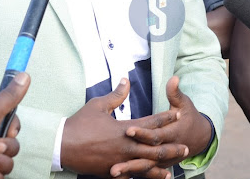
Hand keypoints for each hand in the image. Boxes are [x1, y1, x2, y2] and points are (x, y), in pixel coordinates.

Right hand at [61, 78, 188, 177]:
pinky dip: (143, 177)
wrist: (62, 146)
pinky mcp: (112, 172)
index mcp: (123, 129)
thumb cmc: (79, 124)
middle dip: (171, 147)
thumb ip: (115, 95)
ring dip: (161, 167)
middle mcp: (125, 147)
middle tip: (186, 146)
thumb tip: (126, 80)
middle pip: (154, 148)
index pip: (150, 123)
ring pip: (146, 166)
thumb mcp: (97, 105)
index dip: (165, 118)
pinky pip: (131, 176)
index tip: (177, 114)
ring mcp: (120, 162)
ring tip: (174, 168)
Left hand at [111, 76, 211, 177]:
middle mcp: (167, 149)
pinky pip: (146, 172)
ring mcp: (164, 160)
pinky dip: (134, 175)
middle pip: (148, 154)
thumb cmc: (188, 116)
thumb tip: (173, 78)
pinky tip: (118, 178)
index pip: (155, 133)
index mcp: (172, 133)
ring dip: (129, 170)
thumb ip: (175, 93)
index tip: (127, 129)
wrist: (199, 137)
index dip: (142, 132)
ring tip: (112, 173)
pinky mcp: (159, 165)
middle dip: (131, 159)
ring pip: (145, 167)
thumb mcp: (184, 103)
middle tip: (113, 162)